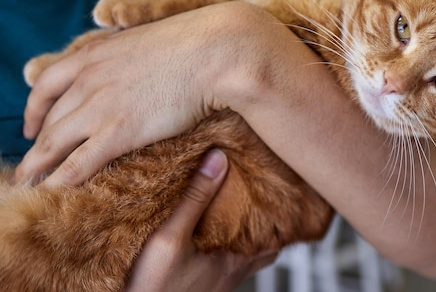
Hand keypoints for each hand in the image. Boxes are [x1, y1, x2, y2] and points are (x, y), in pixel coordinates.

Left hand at [17, 2, 271, 185]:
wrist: (215, 51)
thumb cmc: (196, 44)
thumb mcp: (150, 38)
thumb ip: (131, 52)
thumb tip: (139, 61)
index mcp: (94, 53)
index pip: (46, 83)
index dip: (33, 110)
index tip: (30, 127)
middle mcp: (87, 79)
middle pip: (47, 120)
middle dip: (35, 145)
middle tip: (29, 166)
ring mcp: (100, 106)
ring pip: (51, 145)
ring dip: (36, 169)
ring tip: (29, 188)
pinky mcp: (118, 132)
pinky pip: (76, 165)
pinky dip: (59, 183)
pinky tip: (52, 195)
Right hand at [126, 149, 276, 291]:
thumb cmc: (155, 288)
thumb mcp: (172, 237)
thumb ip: (195, 199)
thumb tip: (219, 158)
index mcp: (234, 264)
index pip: (274, 242)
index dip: (279, 222)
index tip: (277, 199)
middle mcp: (230, 277)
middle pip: (261, 252)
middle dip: (262, 229)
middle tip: (257, 204)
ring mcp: (214, 286)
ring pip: (240, 259)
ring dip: (239, 238)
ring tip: (231, 213)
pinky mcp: (195, 289)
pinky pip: (217, 266)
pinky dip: (218, 250)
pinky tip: (201, 239)